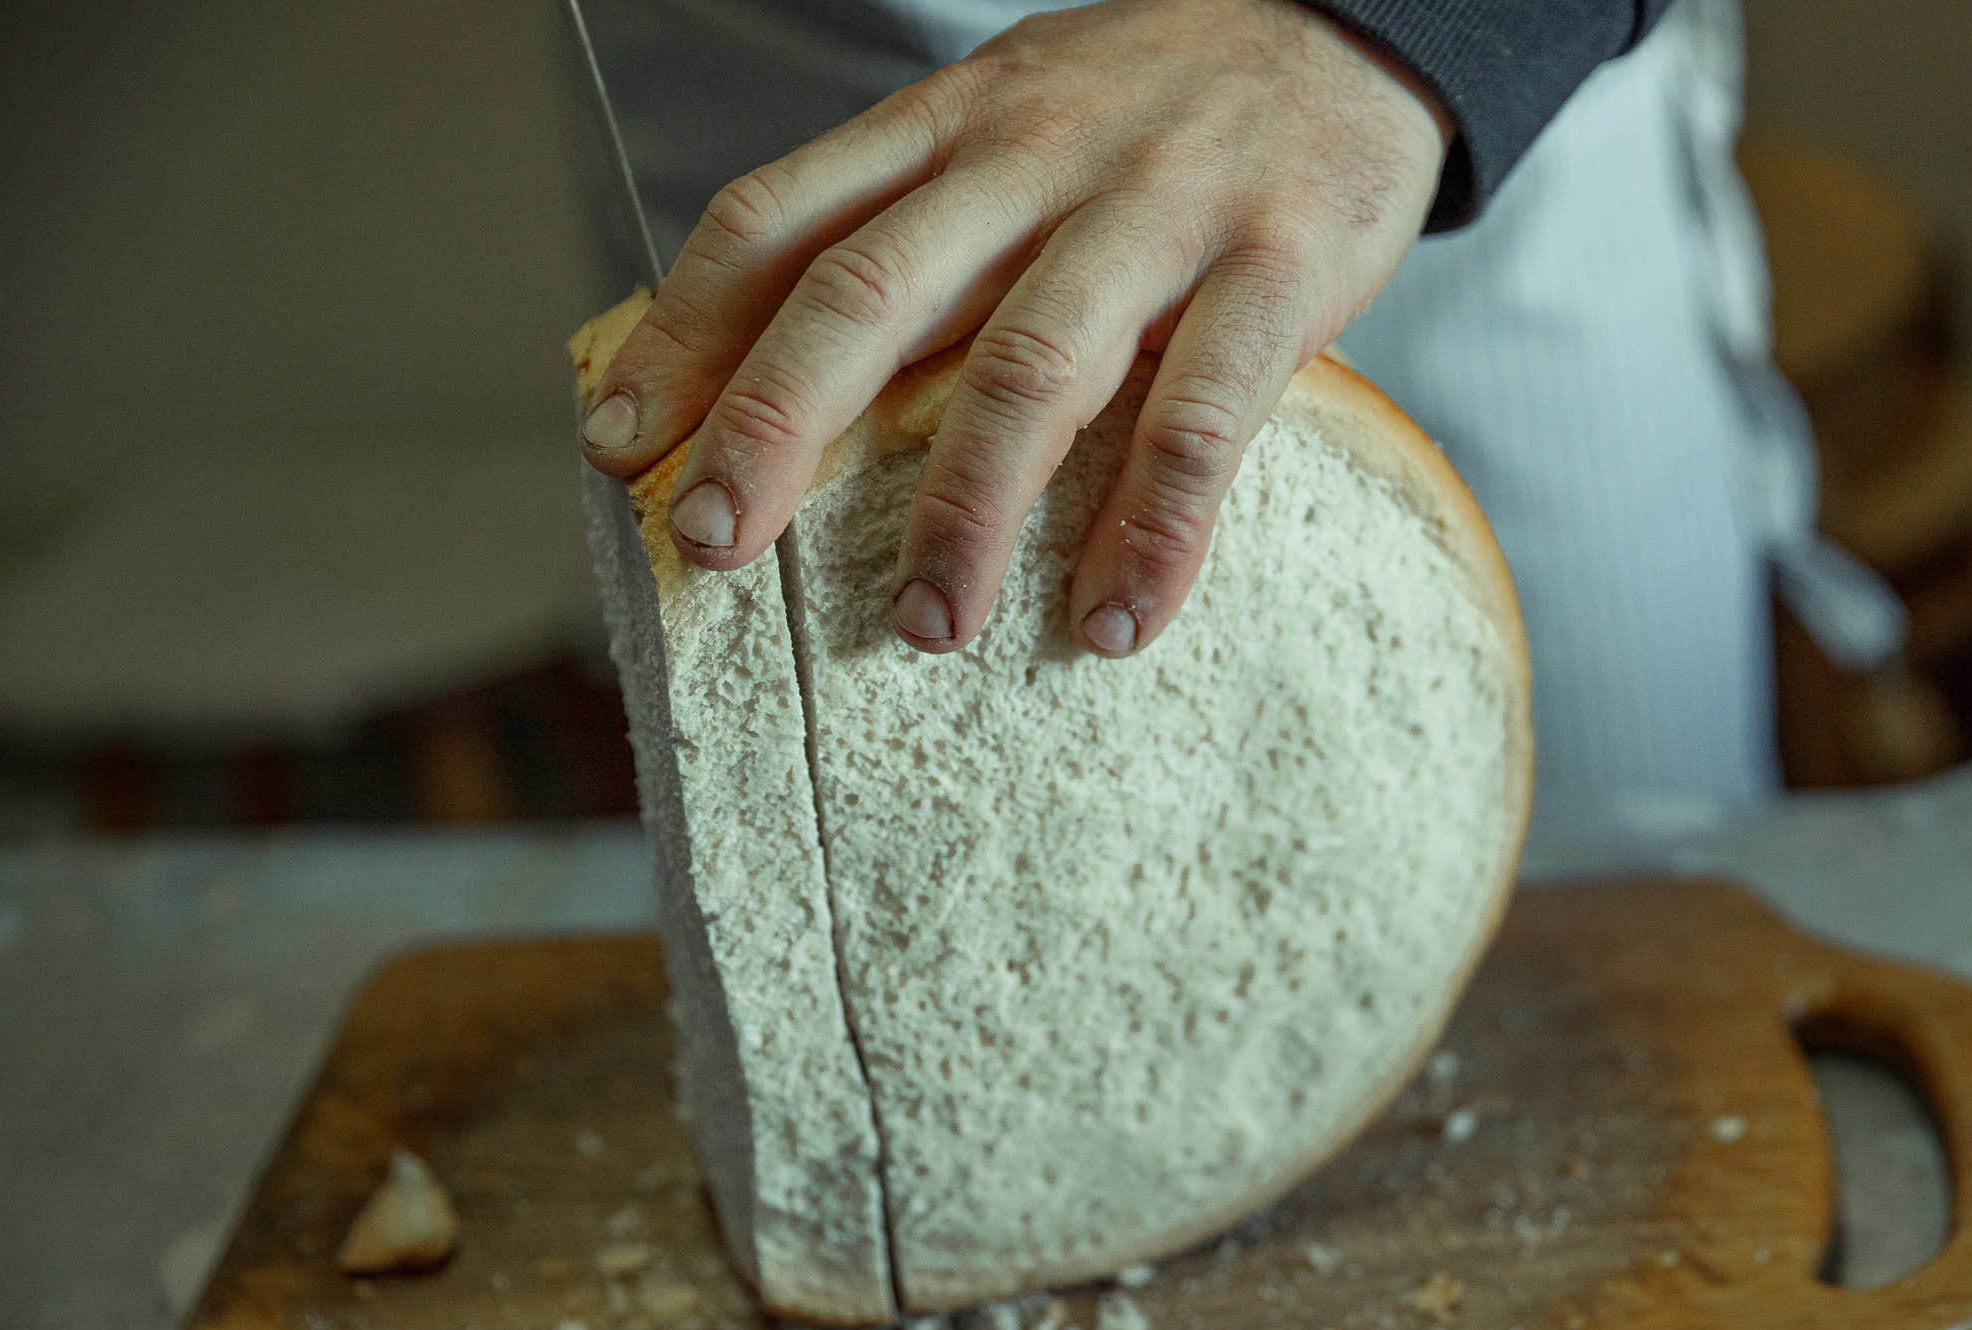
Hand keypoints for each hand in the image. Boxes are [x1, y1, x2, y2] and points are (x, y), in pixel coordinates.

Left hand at [579, 0, 1448, 656]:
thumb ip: (917, 216)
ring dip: (964, 511)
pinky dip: (1151, 532)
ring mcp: (1158, 209)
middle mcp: (1034, 157)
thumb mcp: (1013, 116)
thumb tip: (786, 368)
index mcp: (952, 123)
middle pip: (870, 291)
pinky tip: (1115, 619)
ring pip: (1028, 368)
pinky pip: (1200, 421)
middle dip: (776, 426)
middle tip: (715, 545)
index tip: (617, 448)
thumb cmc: (1158, 104)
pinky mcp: (1279, 268)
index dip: (684, 334)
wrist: (1355, 21)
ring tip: (926, 626)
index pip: (780, 217)